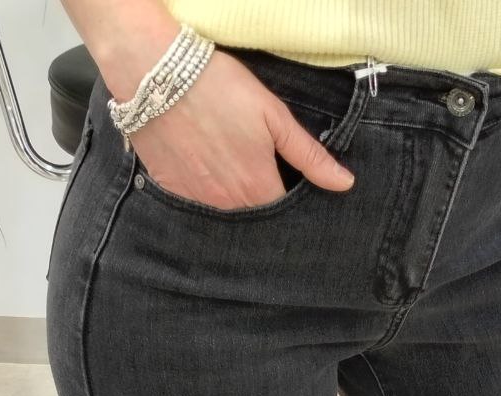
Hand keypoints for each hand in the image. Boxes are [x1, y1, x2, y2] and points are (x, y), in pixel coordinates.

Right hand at [127, 50, 355, 209]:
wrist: (156, 74)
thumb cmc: (219, 88)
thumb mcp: (274, 117)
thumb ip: (309, 156)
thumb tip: (345, 184)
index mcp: (259, 191)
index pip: (285, 213)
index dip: (290, 198)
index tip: (288, 182)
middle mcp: (230, 206)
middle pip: (255, 216)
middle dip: (262, 199)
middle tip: (254, 167)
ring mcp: (199, 202)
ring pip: (226, 211)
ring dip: (233, 197)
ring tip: (230, 164)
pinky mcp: (173, 192)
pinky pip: (197, 203)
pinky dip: (205, 190)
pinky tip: (205, 166)